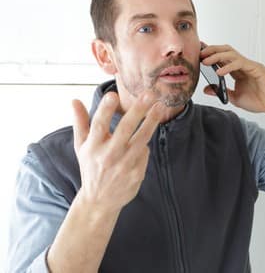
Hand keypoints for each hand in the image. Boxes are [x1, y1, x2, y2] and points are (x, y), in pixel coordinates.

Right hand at [72, 91, 161, 213]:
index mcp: (93, 147)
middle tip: (149, 94)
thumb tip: (74, 101)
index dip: (105, 110)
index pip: (98, 125)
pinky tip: (147, 134)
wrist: (99, 201)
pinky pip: (144, 152)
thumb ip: (80, 123)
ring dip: (151, 122)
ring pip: (141, 139)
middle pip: (125, 129)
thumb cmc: (90, 167)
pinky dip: (145, 144)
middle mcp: (108, 155)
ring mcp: (123, 165)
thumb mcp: (81, 147)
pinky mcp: (136, 173)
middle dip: (138, 111)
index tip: (113, 95)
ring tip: (160, 107)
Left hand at [200, 44, 264, 114]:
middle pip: (226, 51)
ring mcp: (250, 65)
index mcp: (238, 71)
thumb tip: (206, 89)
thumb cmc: (259, 101)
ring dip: (217, 56)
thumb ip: (221, 91)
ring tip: (206, 61)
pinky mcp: (257, 68)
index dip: (211, 54)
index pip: (222, 58)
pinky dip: (228, 66)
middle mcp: (244, 65)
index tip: (198, 54)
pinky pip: (240, 63)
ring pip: (232, 54)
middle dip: (212, 50)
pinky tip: (219, 72)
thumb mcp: (235, 97)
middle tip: (199, 53)